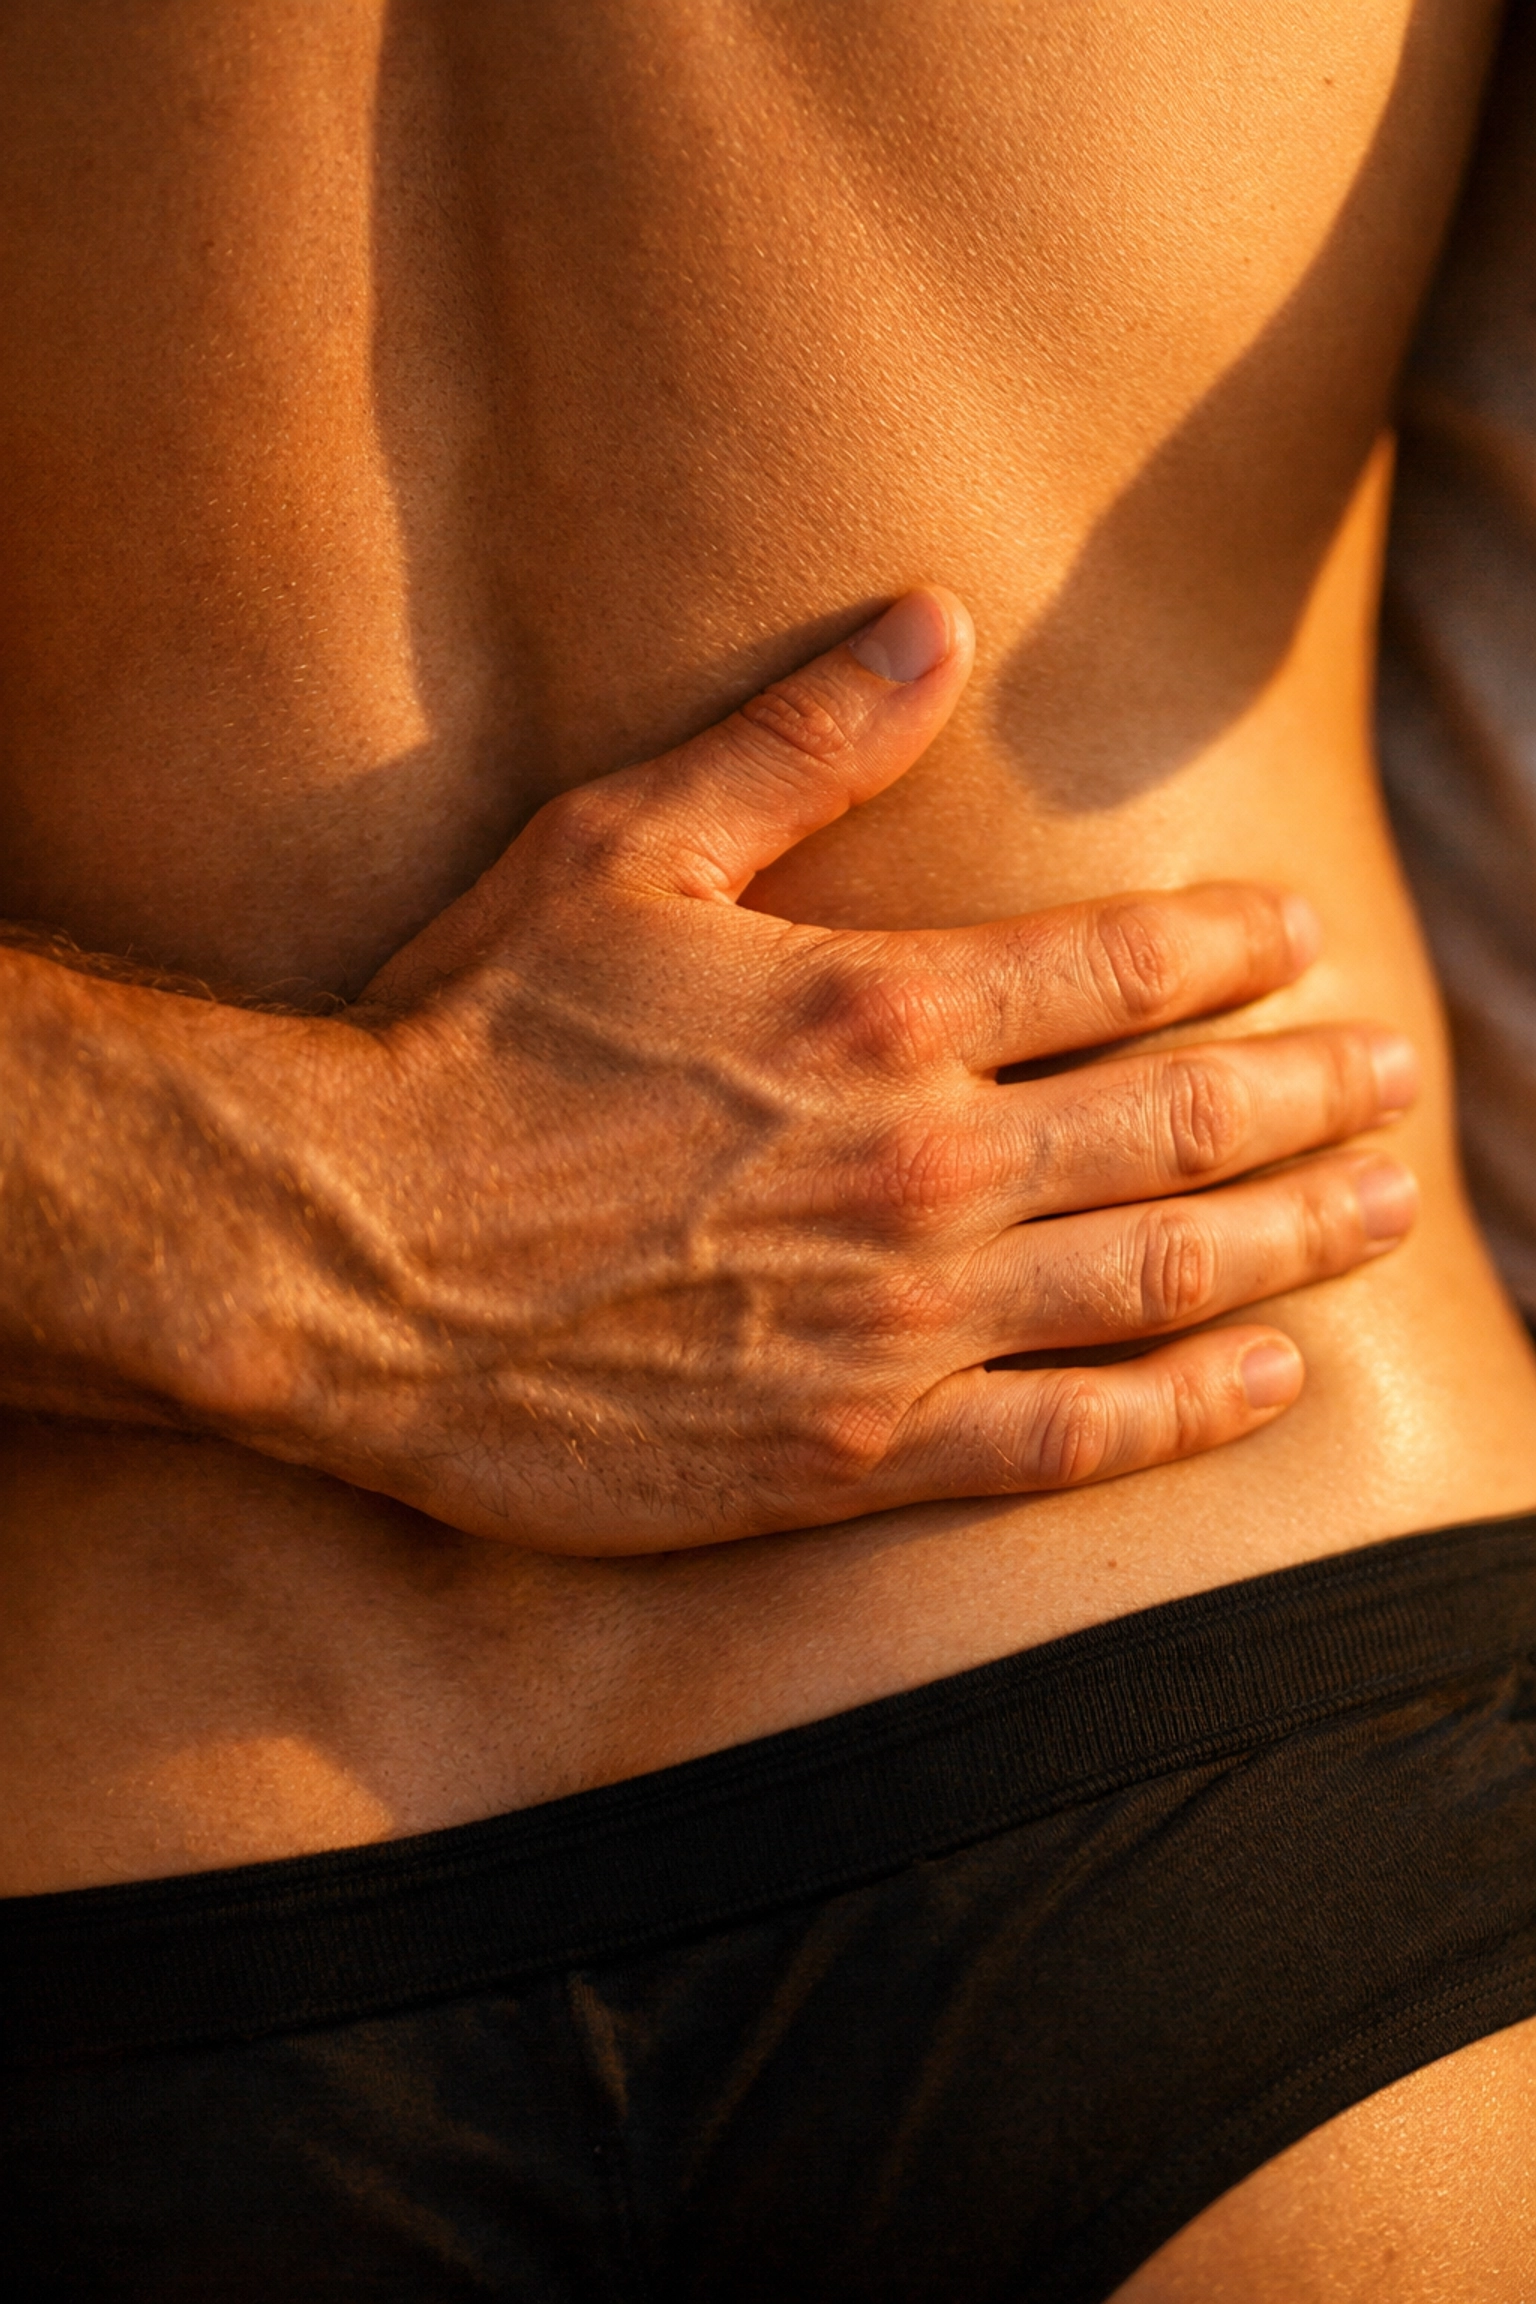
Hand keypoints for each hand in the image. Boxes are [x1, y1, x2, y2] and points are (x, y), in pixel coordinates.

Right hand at [182, 588, 1413, 1549]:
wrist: (342, 1261)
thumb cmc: (468, 1042)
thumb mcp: (618, 852)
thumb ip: (794, 743)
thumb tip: (932, 623)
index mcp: (879, 1009)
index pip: (1124, 967)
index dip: (1236, 946)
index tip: (1302, 939)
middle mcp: (924, 1168)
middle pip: (1186, 1122)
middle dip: (1316, 1092)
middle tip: (1400, 1078)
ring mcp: (902, 1322)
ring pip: (1165, 1277)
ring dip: (1298, 1234)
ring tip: (1387, 1207)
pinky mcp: (853, 1449)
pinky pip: (1068, 1441)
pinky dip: (1187, 1408)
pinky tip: (1270, 1374)